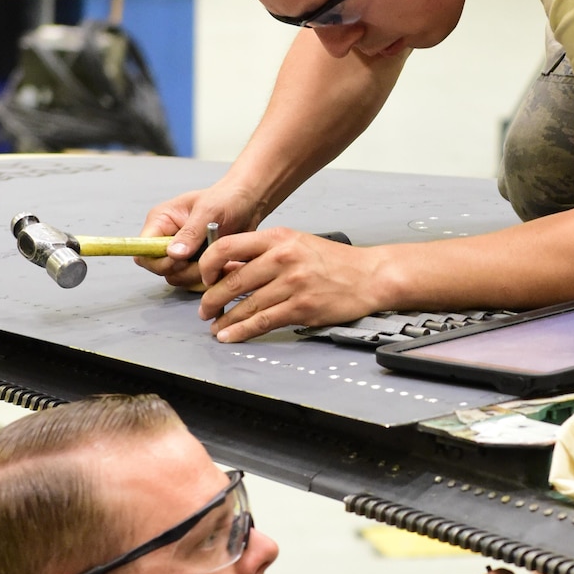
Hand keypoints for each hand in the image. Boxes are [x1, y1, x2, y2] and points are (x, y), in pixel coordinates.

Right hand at [139, 180, 266, 289]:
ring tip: (218, 262)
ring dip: (197, 276)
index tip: (182, 260)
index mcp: (161, 221)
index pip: (143, 251)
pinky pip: (193, 280)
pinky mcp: (195, 262)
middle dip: (182, 271)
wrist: (248, 203)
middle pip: (160, 269)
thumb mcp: (209, 211)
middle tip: (206, 262)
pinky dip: (208, 279)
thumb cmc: (227, 198)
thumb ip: (190, 233)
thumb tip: (173, 254)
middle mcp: (166, 238)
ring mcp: (181, 252)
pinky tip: (224, 267)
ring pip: (177, 277)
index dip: (158, 261)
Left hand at [197, 228, 389, 338]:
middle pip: (233, 280)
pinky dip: (241, 331)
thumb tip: (228, 268)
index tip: (204, 278)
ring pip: (246, 305)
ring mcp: (292, 284)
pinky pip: (263, 322)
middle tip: (204, 310)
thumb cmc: (334, 262)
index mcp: (278, 238)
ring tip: (215, 327)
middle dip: (211, 299)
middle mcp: (283, 258)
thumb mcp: (296, 244)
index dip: (208, 265)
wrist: (370, 276)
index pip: (227, 246)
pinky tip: (230, 336)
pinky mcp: (301, 308)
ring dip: (225, 319)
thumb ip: (264, 253)